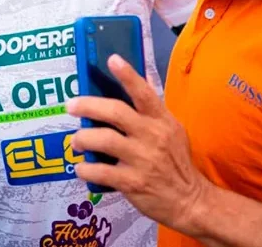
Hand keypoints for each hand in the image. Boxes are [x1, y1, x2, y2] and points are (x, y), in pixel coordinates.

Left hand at [67, 55, 211, 236]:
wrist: (190, 201)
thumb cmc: (176, 162)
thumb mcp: (172, 132)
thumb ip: (151, 112)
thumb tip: (129, 87)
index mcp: (162, 121)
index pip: (144, 92)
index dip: (128, 75)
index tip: (112, 59)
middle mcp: (153, 136)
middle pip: (116, 112)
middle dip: (89, 105)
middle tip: (71, 106)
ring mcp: (143, 160)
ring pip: (105, 140)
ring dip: (83, 138)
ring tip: (76, 140)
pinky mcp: (133, 183)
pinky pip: (101, 171)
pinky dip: (86, 169)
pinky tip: (81, 168)